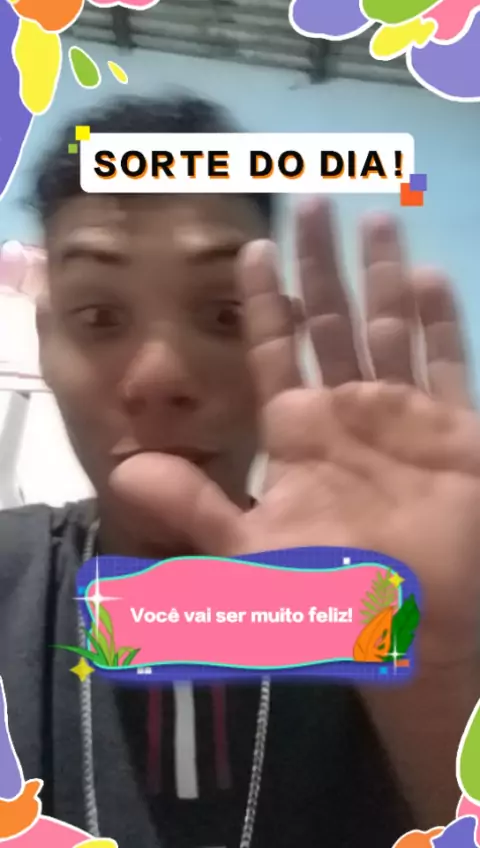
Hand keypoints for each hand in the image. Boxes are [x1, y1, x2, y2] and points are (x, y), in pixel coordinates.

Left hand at [112, 199, 479, 669]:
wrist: (414, 626)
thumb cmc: (330, 590)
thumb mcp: (250, 553)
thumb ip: (194, 507)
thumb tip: (125, 472)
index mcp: (297, 432)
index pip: (275, 351)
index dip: (264, 302)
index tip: (252, 250)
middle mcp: (345, 413)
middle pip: (330, 321)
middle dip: (321, 264)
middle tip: (315, 203)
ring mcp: (401, 415)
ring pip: (388, 327)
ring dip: (380, 275)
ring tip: (375, 216)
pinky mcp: (452, 427)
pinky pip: (444, 362)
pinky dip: (437, 322)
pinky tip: (425, 274)